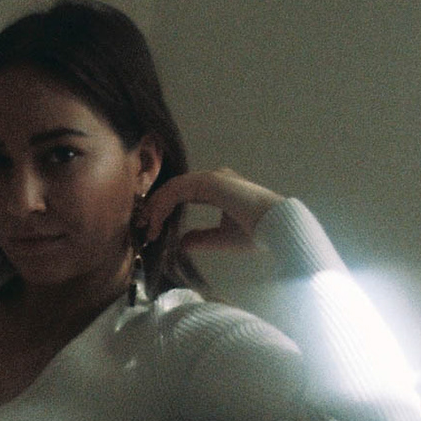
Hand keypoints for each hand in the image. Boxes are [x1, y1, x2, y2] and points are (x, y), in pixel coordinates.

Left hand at [140, 168, 283, 253]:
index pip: (182, 194)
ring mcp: (213, 177)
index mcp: (218, 188)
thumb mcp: (222, 239)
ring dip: (156, 208)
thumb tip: (182, 243)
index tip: (152, 230)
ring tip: (146, 229)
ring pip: (173, 188)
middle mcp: (215, 179)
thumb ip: (202, 238)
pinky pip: (178, 190)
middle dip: (155, 208)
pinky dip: (163, 204)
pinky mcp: (212, 181)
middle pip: (174, 189)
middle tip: (142, 229)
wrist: (278, 229)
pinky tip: (155, 222)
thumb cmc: (257, 234)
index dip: (164, 209)